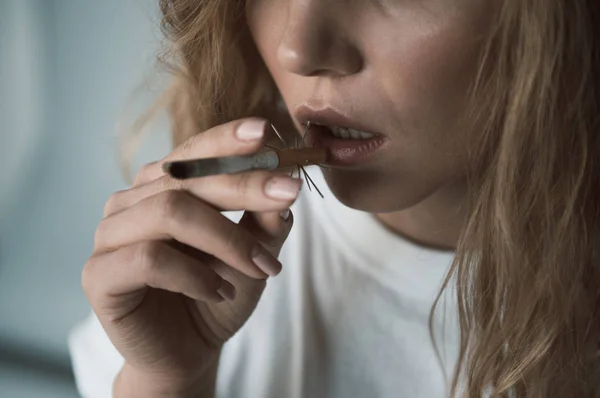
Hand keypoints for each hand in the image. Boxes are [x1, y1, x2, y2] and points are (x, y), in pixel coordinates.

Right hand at [82, 118, 301, 395]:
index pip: (193, 152)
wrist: (188, 351)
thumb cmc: (217, 293)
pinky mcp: (99, 274)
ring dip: (226, 238)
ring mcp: (110, 235)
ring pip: (170, 212)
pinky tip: (221, 292)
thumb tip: (285, 183)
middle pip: (186, 179)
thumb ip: (264, 219)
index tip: (266, 132)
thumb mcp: (252, 253)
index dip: (227, 138)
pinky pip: (150, 258)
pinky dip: (195, 275)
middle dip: (244, 185)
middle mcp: (131, 202)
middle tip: (290, 193)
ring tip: (262, 267)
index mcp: (162, 187)